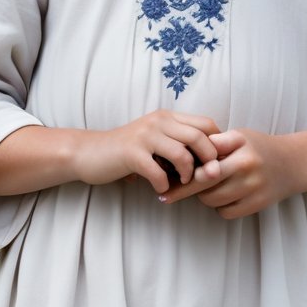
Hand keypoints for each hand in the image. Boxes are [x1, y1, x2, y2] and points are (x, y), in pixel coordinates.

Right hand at [75, 110, 223, 194]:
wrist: (90, 153)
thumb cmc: (128, 152)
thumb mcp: (156, 142)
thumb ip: (179, 145)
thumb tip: (211, 163)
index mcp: (167, 117)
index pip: (206, 124)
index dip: (217, 144)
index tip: (214, 163)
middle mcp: (158, 121)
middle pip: (199, 137)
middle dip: (208, 161)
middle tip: (205, 176)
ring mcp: (144, 136)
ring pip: (182, 155)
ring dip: (187, 175)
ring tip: (181, 182)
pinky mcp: (131, 153)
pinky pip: (158, 173)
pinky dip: (164, 185)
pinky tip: (160, 188)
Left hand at [158, 128, 304, 218]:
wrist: (294, 163)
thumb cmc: (260, 147)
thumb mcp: (239, 136)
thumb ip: (215, 142)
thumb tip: (184, 151)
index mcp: (239, 148)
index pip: (203, 161)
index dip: (181, 170)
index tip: (163, 179)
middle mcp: (247, 169)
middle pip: (203, 184)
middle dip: (182, 190)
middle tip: (164, 196)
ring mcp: (253, 189)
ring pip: (212, 200)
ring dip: (204, 196)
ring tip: (208, 187)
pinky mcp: (257, 205)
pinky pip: (226, 212)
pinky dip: (220, 207)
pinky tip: (224, 196)